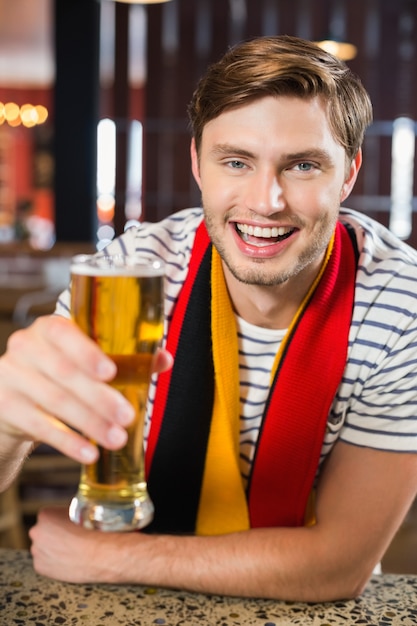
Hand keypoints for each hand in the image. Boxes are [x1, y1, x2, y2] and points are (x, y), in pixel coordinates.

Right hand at [0, 315, 172, 463]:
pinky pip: (40, 425)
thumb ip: (126, 359)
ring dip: (90, 423)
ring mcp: (11, 375)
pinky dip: (68, 442)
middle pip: (65, 373)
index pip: (64, 334)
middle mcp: (26, 346)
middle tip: (127, 416)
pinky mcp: (4, 405)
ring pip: (55, 401)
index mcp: (49, 328)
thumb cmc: (60, 374)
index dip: (87, 353)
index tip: (111, 372)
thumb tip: (164, 359)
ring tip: (116, 438)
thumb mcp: (86, 361)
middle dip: (100, 398)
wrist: (13, 398)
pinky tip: (89, 452)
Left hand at [29, 507, 119, 581]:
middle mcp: (36, 531)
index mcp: (45, 515)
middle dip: (52, 535)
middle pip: (42, 531)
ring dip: (52, 549)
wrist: (97, 553)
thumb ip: (70, 512)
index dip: (59, 520)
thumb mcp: (81, 511)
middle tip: (69, 538)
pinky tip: (66, 560)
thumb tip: (72, 514)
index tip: (69, 525)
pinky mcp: (39, 566)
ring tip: (70, 551)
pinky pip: (44, 562)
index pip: (48, 516)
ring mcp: (36, 550)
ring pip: (43, 547)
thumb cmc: (91, 531)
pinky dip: (53, 562)